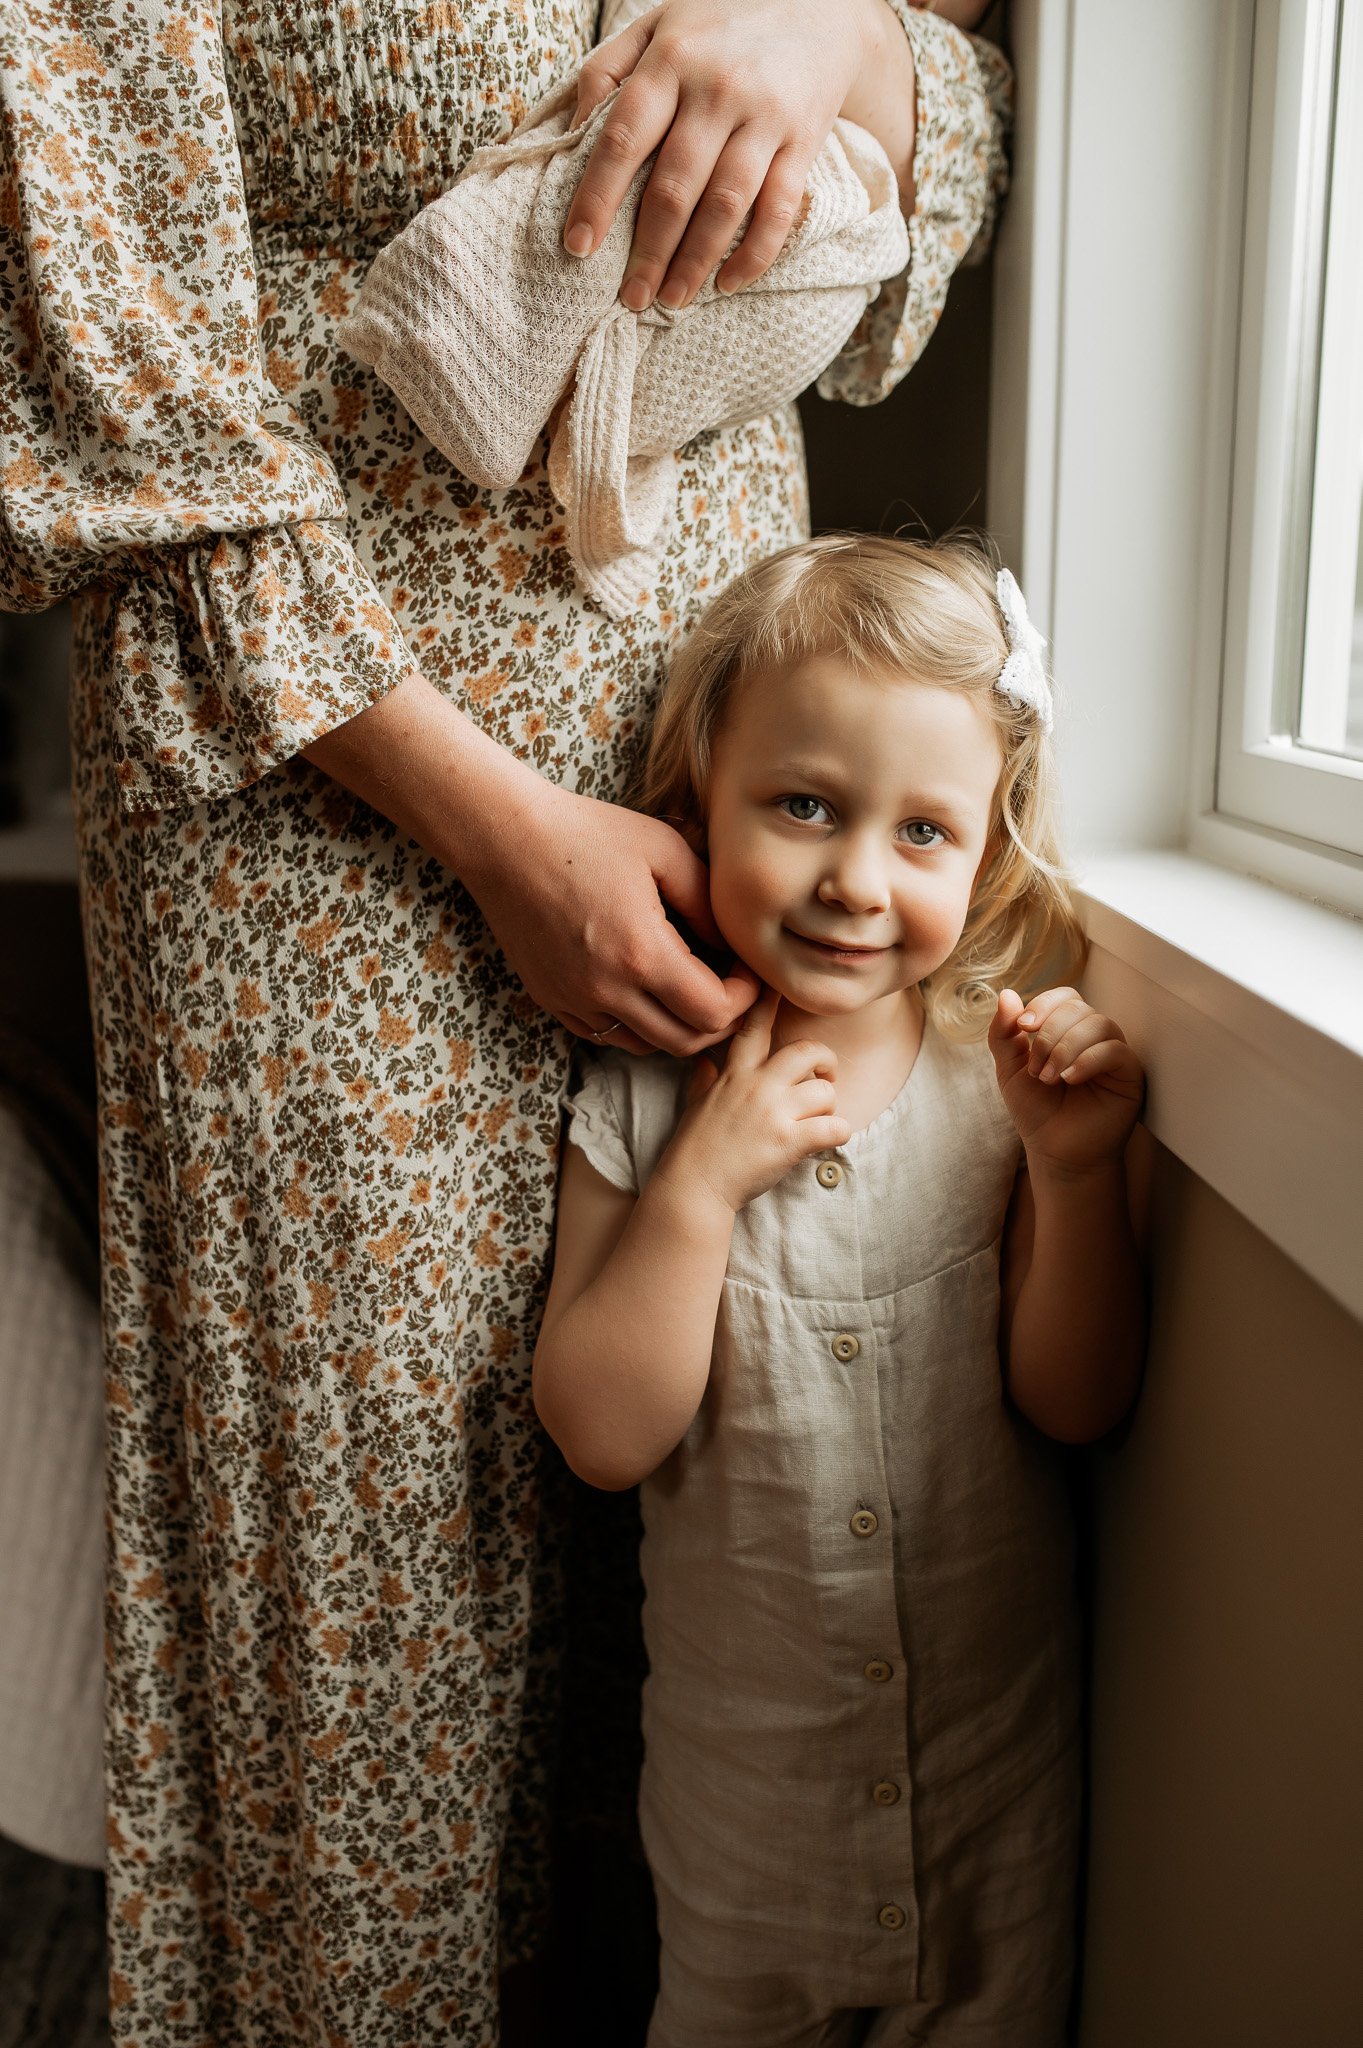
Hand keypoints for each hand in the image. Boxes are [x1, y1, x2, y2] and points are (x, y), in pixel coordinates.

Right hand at [466, 776, 756, 1054]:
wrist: (505, 839)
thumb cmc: (586, 834)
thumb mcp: (664, 850)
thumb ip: (707, 901)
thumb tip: (730, 944)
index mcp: (642, 953)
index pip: (714, 1012)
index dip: (744, 998)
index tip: (745, 970)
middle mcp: (607, 990)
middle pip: (686, 1043)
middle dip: (719, 1020)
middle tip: (729, 985)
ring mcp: (574, 1000)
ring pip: (646, 1046)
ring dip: (678, 1027)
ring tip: (688, 989)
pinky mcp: (551, 999)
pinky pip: (606, 1035)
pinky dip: (635, 1024)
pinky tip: (643, 988)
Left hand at [564, 0, 913, 312]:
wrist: (820, 2)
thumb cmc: (720, 23)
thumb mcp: (657, 25)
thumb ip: (609, 70)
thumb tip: (573, 133)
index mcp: (671, 60)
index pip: (624, 138)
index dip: (597, 197)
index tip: (578, 246)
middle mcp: (718, 89)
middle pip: (674, 186)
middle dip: (648, 251)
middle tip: (631, 298)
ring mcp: (764, 116)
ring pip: (725, 205)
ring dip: (695, 262)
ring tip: (672, 299)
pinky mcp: (803, 140)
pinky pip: (779, 209)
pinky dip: (754, 253)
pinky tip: (728, 283)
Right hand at [664, 986, 850, 1211]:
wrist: (694, 1186)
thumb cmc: (695, 1147)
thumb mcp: (696, 1102)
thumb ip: (705, 1078)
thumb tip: (704, 1063)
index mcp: (736, 1073)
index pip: (754, 1026)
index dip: (769, 1001)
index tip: (778, 983)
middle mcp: (756, 1086)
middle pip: (808, 1052)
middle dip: (826, 1063)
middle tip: (827, 1079)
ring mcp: (773, 1112)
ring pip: (825, 1093)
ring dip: (829, 1109)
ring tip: (817, 1123)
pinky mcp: (788, 1141)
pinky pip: (835, 1127)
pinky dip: (839, 1134)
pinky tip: (827, 1141)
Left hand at [989, 987, 1143, 1179]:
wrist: (1055, 1152)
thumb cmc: (1036, 1111)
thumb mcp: (1010, 1069)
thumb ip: (1004, 1033)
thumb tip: (1006, 994)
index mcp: (1067, 1030)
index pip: (1064, 996)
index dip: (1043, 1005)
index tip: (1022, 1027)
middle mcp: (1093, 1037)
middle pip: (1078, 1008)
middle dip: (1049, 1034)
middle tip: (1035, 1069)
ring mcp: (1113, 1053)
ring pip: (1099, 1024)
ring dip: (1066, 1048)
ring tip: (1049, 1078)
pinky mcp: (1129, 1074)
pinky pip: (1115, 1050)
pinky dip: (1088, 1060)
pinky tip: (1070, 1079)